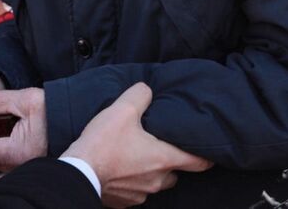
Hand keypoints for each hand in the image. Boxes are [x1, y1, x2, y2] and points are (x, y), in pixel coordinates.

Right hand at [63, 83, 212, 206]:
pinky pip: (135, 191)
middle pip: (175, 173)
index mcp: (163, 158)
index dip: (206, 156)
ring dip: (149, 172)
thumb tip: (147, 90)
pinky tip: (118, 169)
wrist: (78, 173)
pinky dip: (131, 182)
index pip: (198, 162)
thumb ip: (139, 96)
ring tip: (134, 157)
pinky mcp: (125, 201)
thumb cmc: (103, 144)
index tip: (209, 152)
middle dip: (169, 161)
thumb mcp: (121, 109)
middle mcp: (157, 180)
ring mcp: (141, 194)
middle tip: (158, 147)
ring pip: (154, 183)